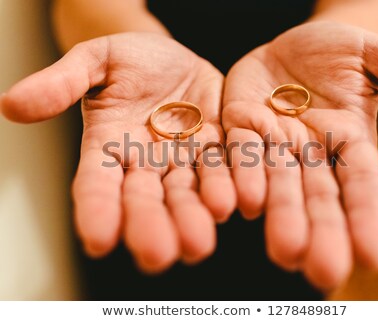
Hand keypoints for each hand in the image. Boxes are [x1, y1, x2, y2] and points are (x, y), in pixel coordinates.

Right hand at [1, 33, 236, 271]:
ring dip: (193, 217)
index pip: (97, 184)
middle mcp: (146, 163)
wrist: (172, 58)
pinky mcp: (218, 148)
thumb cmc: (128, 59)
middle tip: (157, 256)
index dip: (97, 211)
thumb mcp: (95, 61)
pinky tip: (238, 203)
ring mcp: (184, 159)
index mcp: (109, 147)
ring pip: (187, 193)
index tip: (97, 240)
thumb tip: (11, 105)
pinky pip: (225, 168)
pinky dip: (231, 185)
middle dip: (150, 227)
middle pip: (146, 200)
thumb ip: (62, 82)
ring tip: (198, 242)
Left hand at [223, 21, 377, 288]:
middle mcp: (312, 152)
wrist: (290, 45)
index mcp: (350, 141)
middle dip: (322, 232)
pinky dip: (242, 177)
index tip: (372, 255)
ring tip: (286, 252)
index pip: (363, 184)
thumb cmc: (338, 52)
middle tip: (324, 273)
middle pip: (319, 197)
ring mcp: (275, 142)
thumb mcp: (376, 59)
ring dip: (281, 217)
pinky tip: (244, 205)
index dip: (367, 217)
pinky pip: (239, 153)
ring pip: (278, 184)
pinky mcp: (240, 125)